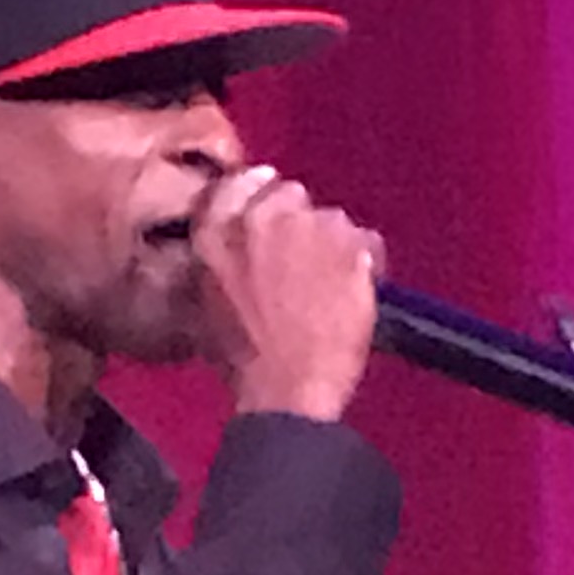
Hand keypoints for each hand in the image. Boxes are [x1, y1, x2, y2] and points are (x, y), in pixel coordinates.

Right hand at [192, 163, 382, 422]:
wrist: (288, 389)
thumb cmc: (244, 359)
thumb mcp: (207, 303)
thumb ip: (221, 259)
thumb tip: (238, 248)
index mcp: (216, 234)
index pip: (237, 185)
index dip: (256, 193)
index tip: (270, 208)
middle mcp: (262, 219)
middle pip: (290, 196)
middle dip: (297, 223)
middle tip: (299, 262)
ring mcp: (311, 228)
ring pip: (331, 219)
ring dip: (331, 243)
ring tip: (328, 284)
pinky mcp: (353, 246)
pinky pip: (366, 240)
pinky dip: (364, 261)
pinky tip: (356, 289)